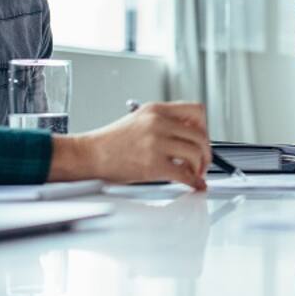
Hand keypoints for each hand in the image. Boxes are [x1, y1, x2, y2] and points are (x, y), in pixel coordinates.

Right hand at [49, 102, 210, 189]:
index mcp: (156, 110)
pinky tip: (193, 185)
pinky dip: (193, 183)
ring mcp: (156, 143)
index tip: (202, 139)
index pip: (196, 111)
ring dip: (200, 167)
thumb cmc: (110, 142)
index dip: (204, 127)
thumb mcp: (139, 120)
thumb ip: (164, 123)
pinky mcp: (153, 164)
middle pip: (200, 135)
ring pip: (195, 153)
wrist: (88, 155)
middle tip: (203, 163)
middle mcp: (158, 123)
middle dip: (206, 152)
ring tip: (194, 174)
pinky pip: (184, 174)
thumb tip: (189, 136)